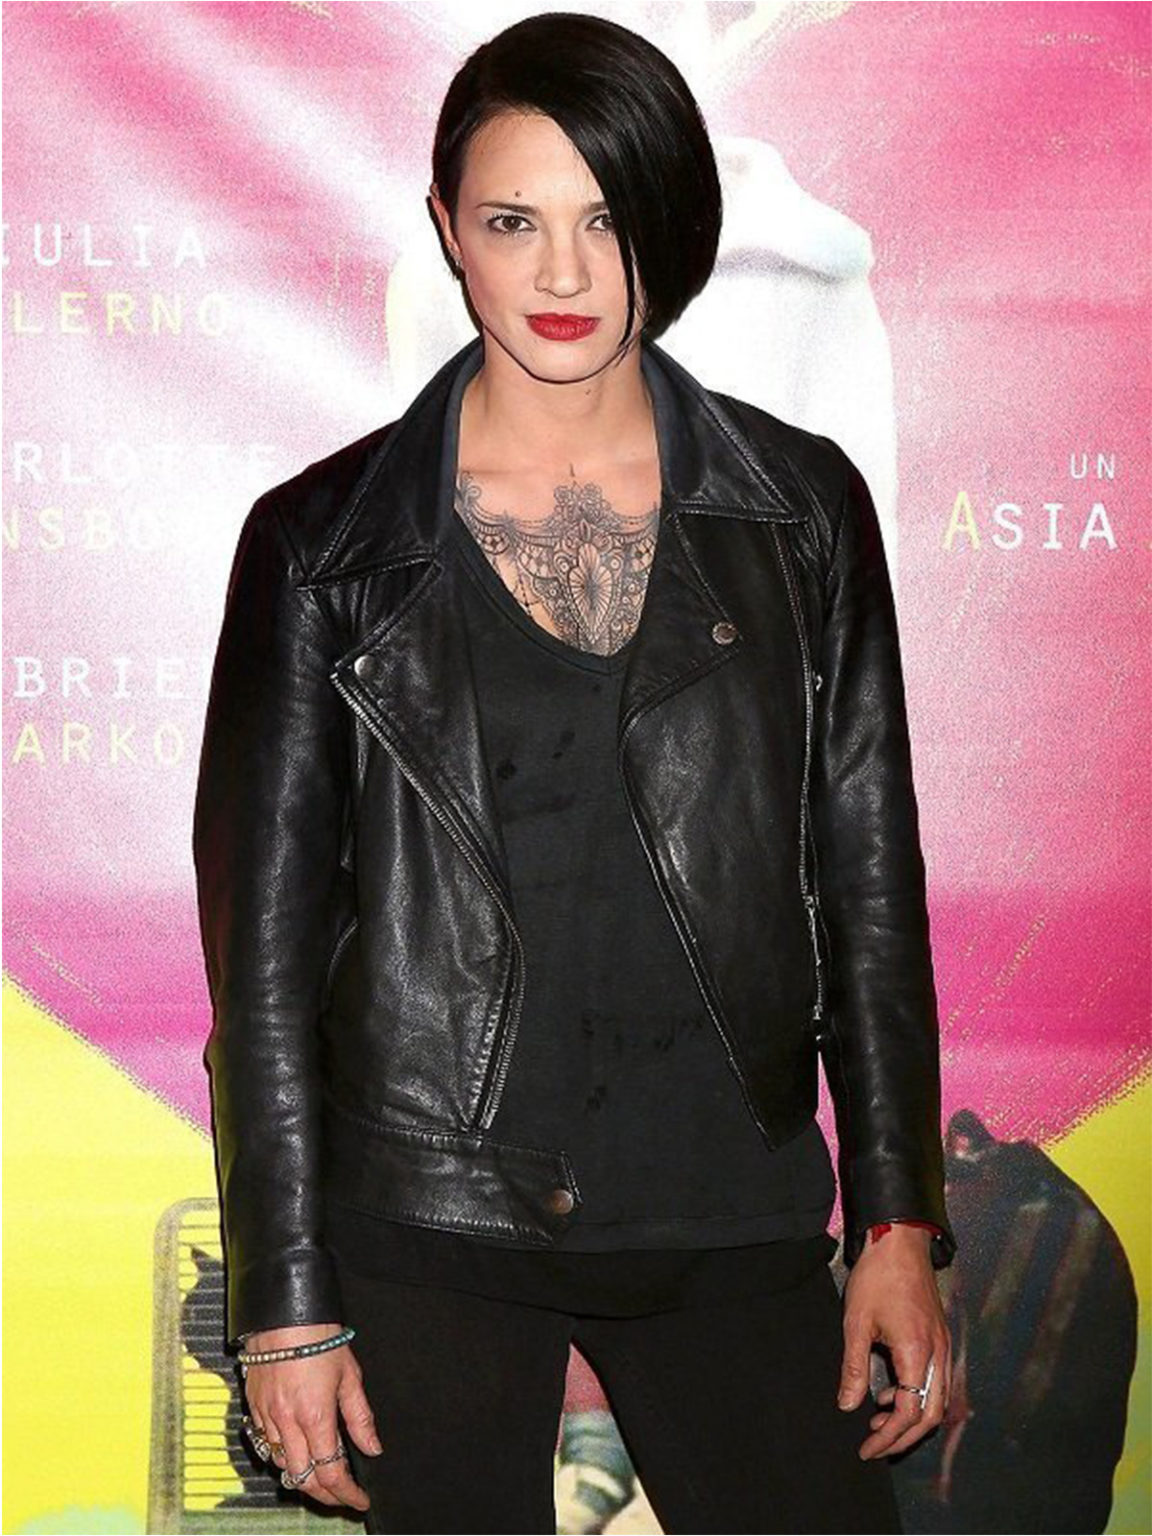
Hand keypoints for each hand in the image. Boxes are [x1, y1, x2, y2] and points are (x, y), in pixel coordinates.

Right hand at [242, 1322, 381, 1511]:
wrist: (284, 1313)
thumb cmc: (319, 1335)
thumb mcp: (350, 1375)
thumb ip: (360, 1416)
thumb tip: (372, 1447)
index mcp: (315, 1415)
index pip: (330, 1472)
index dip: (346, 1493)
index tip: (359, 1500)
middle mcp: (287, 1422)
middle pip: (303, 1479)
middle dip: (326, 1495)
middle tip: (343, 1497)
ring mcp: (266, 1416)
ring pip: (281, 1466)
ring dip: (302, 1478)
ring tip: (322, 1477)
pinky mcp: (253, 1407)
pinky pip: (265, 1445)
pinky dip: (282, 1457)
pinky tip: (296, 1452)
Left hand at [838, 1225, 951, 1459]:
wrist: (900, 1240)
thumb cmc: (878, 1276)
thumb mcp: (856, 1323)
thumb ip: (853, 1368)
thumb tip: (847, 1405)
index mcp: (918, 1354)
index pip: (908, 1413)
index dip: (887, 1437)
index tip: (867, 1448)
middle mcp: (938, 1355)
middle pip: (930, 1416)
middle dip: (902, 1437)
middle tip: (874, 1446)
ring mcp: (944, 1346)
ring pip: (938, 1401)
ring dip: (912, 1418)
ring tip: (879, 1421)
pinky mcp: (941, 1337)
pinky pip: (937, 1382)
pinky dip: (918, 1397)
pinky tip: (891, 1392)